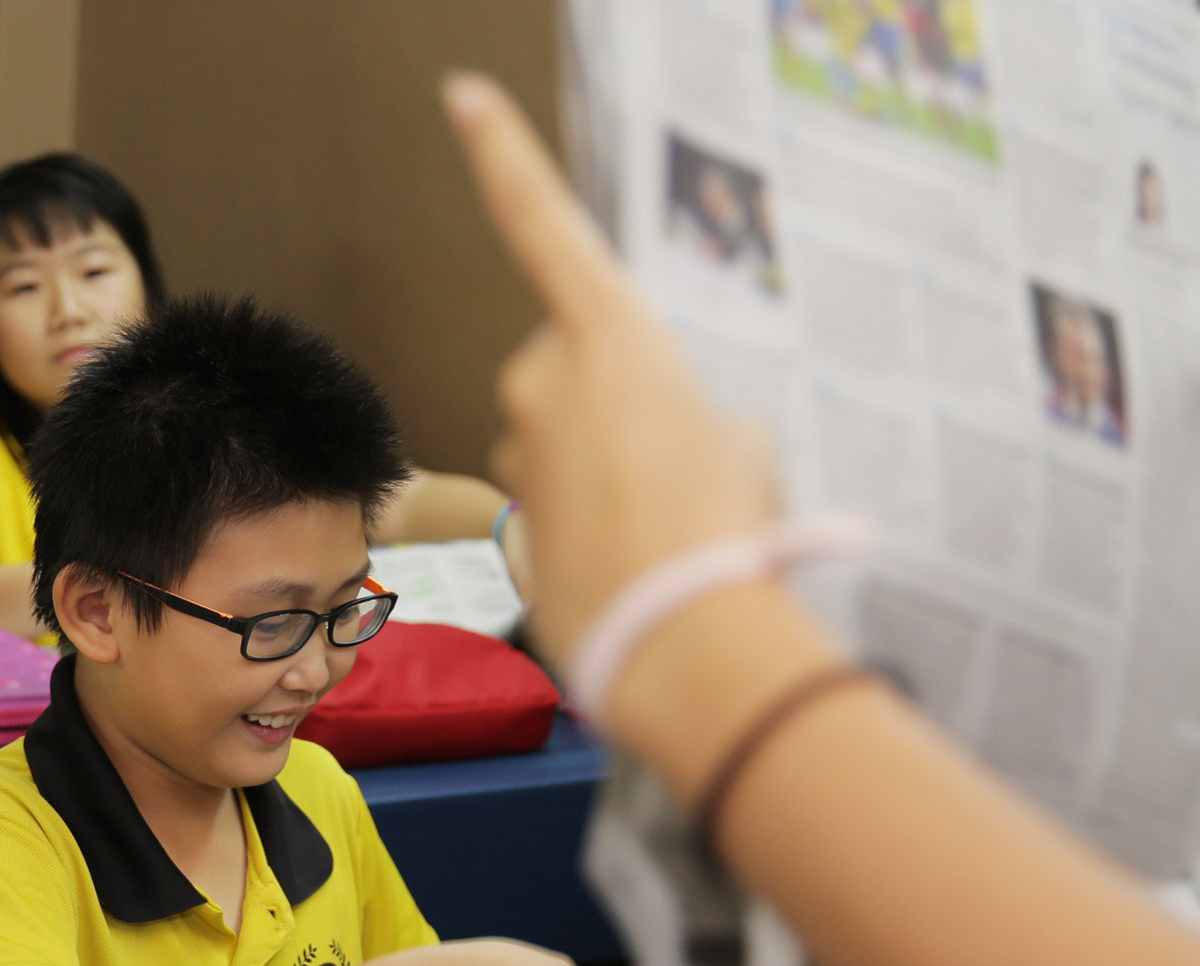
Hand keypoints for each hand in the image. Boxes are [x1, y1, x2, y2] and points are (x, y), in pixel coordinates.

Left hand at [440, 73, 777, 688]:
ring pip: (557, 438)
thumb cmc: (725, 528)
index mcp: (611, 329)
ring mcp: (522, 444)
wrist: (684, 634)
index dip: (502, 155)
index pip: (543, 222)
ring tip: (660, 519)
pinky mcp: (509, 508)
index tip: (460, 98)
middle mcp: (547, 375)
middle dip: (608, 406)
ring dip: (600, 469)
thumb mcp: (739, 439)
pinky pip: (553, 498)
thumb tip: (654, 440)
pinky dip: (587, 522)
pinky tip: (631, 558)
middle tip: (672, 462)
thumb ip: (681, 411)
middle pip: (566, 366)